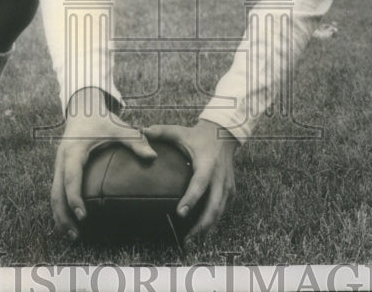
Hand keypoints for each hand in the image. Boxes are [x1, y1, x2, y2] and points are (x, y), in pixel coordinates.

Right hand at [51, 87, 156, 240]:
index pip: (71, 178)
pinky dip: (61, 207)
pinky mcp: (60, 168)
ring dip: (60, 215)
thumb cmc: (102, 120)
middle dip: (64, 215)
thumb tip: (153, 157)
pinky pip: (57, 190)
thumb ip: (136, 142)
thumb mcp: (120, 128)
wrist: (84, 108)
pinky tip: (69, 221)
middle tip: (76, 235)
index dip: (75, 198)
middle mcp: (62, 159)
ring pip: (53, 194)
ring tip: (72, 235)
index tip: (82, 216)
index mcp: (74, 151)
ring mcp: (58, 164)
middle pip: (56, 192)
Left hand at [141, 119, 238, 241]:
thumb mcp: (180, 132)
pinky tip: (201, 231)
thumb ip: (160, 132)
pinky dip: (212, 221)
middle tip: (186, 238)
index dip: (191, 199)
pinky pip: (222, 209)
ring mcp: (227, 185)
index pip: (199, 184)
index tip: (180, 214)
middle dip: (201, 224)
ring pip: (220, 211)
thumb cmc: (197, 135)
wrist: (224, 134)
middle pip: (214, 205)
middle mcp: (220, 177)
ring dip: (207, 227)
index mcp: (207, 164)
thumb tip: (141, 132)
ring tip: (191, 239)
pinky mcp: (230, 190)